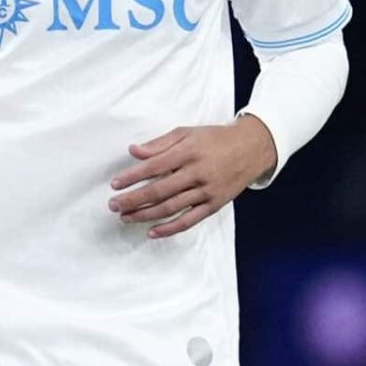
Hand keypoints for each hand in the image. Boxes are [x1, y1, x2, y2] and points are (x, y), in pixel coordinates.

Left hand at [108, 116, 277, 238]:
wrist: (251, 149)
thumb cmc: (214, 139)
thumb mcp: (187, 133)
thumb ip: (159, 143)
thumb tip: (133, 151)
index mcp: (188, 152)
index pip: (154, 167)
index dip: (132, 177)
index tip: (115, 185)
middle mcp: (197, 173)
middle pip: (159, 191)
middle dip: (133, 200)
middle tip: (114, 205)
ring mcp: (206, 191)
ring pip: (171, 208)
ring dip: (145, 215)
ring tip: (126, 217)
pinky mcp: (214, 205)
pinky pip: (189, 220)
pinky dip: (169, 228)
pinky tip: (152, 232)